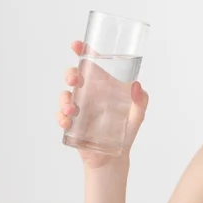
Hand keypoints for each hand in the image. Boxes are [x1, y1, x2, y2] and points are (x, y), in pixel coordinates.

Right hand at [57, 40, 148, 166]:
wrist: (114, 157)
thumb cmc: (126, 130)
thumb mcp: (138, 114)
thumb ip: (141, 100)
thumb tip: (137, 85)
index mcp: (104, 86)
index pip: (92, 64)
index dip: (83, 52)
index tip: (77, 45)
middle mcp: (89, 93)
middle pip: (74, 75)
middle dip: (70, 73)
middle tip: (74, 80)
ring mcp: (78, 108)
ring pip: (64, 95)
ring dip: (63, 98)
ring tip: (71, 109)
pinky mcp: (71, 124)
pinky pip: (61, 116)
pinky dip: (61, 117)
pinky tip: (67, 122)